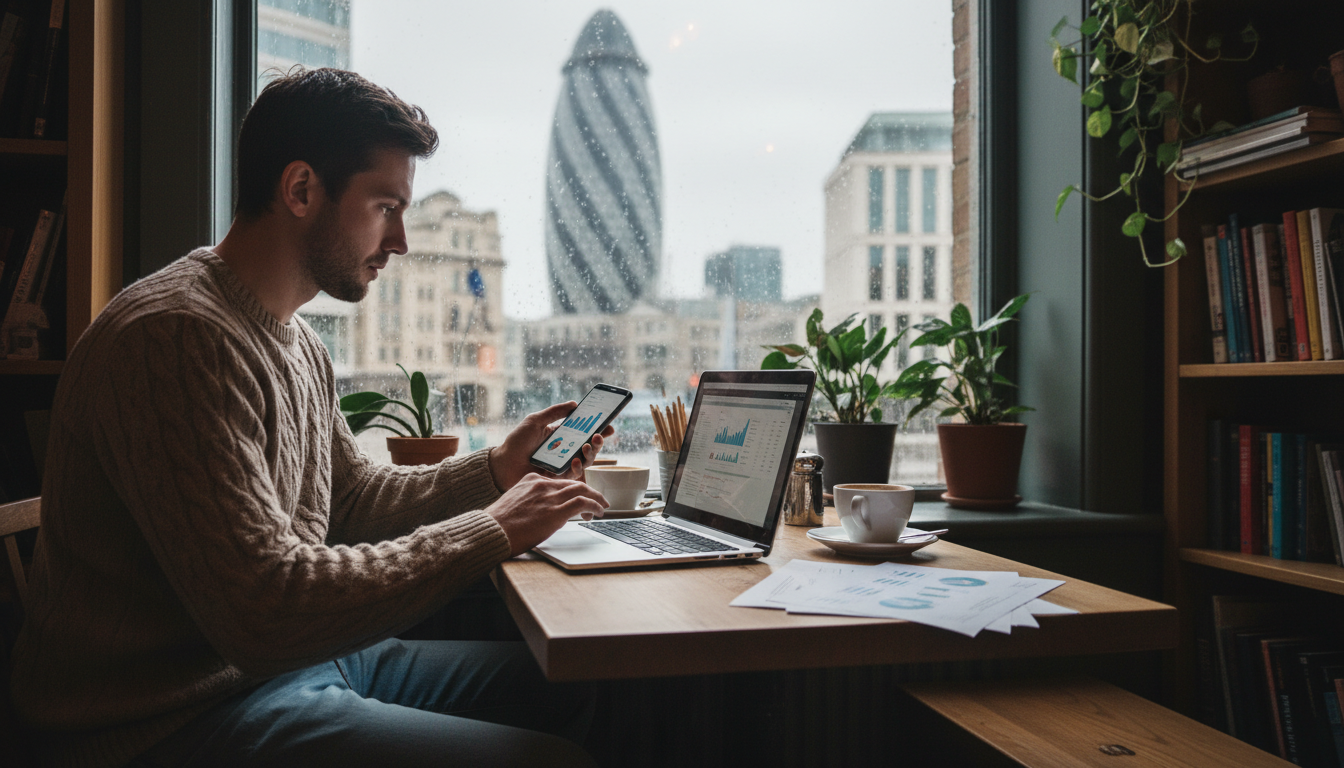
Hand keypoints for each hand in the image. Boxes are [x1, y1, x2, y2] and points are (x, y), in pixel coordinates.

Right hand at [486, 473, 607, 555]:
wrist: (492, 531)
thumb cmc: (498, 524)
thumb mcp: (514, 503)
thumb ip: (529, 502)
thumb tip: (539, 513)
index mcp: (531, 480)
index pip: (560, 481)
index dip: (573, 489)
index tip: (579, 497)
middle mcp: (543, 485)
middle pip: (574, 483)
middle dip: (590, 491)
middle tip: (599, 499)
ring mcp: (550, 497)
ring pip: (582, 490)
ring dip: (596, 498)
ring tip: (602, 506)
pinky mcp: (556, 512)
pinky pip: (583, 503)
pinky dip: (594, 506)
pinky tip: (598, 512)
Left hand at [488, 401, 614, 490]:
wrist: (503, 464)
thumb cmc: (517, 442)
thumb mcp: (535, 421)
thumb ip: (555, 412)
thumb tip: (575, 404)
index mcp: (562, 435)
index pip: (585, 431)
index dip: (599, 429)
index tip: (609, 425)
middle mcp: (565, 450)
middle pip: (590, 447)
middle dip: (598, 441)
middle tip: (599, 435)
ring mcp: (562, 464)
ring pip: (586, 461)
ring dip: (591, 453)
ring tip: (588, 445)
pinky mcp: (558, 478)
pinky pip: (573, 474)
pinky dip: (577, 467)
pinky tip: (575, 461)